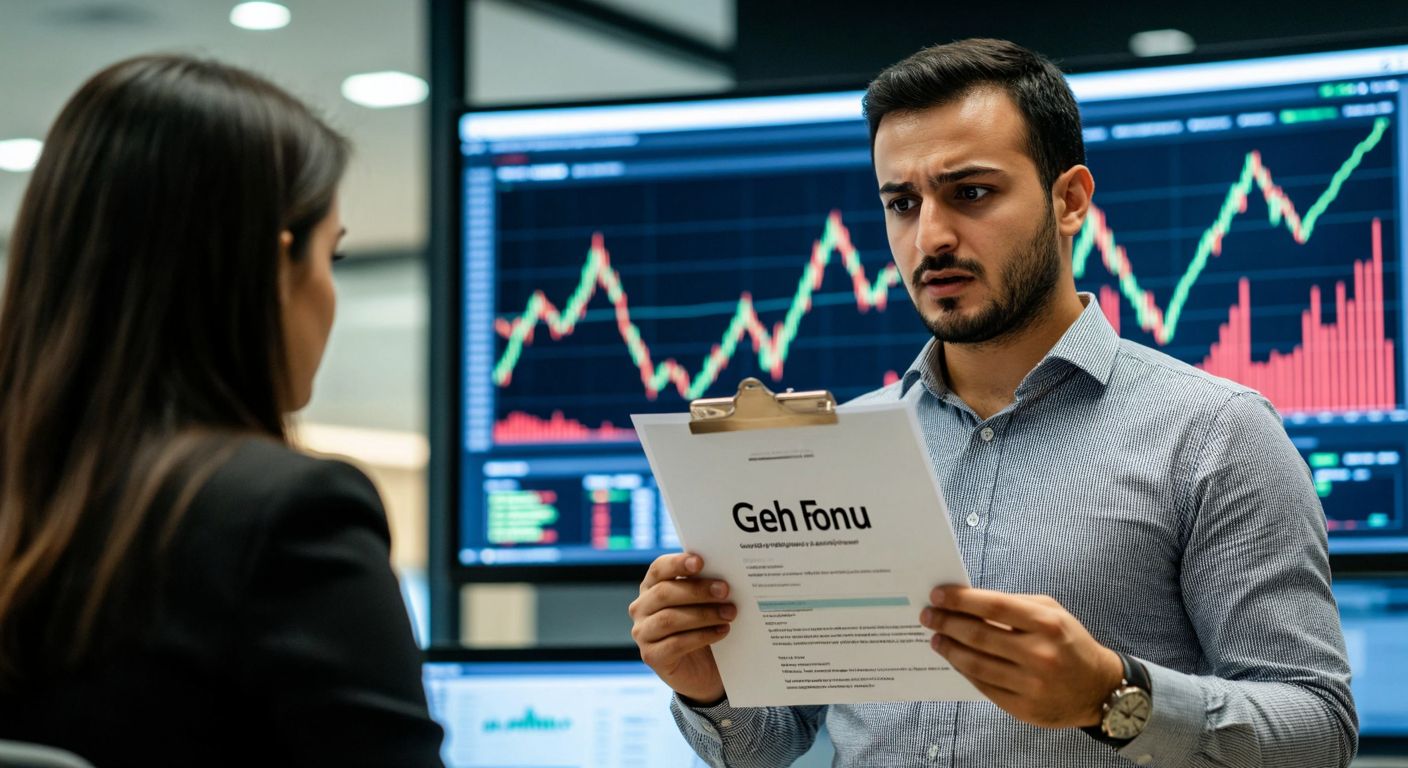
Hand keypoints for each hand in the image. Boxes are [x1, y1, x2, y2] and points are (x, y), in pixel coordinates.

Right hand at [628, 553, 734, 704]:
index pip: (658, 569)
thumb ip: (704, 586)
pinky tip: (721, 631)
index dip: (677, 564)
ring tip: (729, 614)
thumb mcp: (702, 603)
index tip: (700, 562)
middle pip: (664, 593)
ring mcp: (643, 633)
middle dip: (697, 590)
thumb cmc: (702, 627)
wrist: (703, 668)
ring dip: (703, 615)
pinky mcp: (651, 657)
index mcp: (651, 587)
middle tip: (725, 590)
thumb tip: (721, 575)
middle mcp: (641, 608)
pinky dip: (702, 636)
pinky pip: (676, 644)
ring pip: (669, 619)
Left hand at [919, 586, 1123, 728]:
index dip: (962, 600)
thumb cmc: (1069, 643)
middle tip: (928, 616)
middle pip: (980, 636)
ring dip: (950, 649)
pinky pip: (984, 687)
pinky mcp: (1024, 708)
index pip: (995, 607)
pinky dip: (965, 671)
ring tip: (936, 638)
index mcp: (1047, 625)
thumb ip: (1015, 605)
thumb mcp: (1053, 613)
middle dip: (948, 623)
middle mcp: (1040, 655)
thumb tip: (970, 602)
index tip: (938, 595)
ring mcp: (1031, 685)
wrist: (1098, 689)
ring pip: (977, 664)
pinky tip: (955, 660)